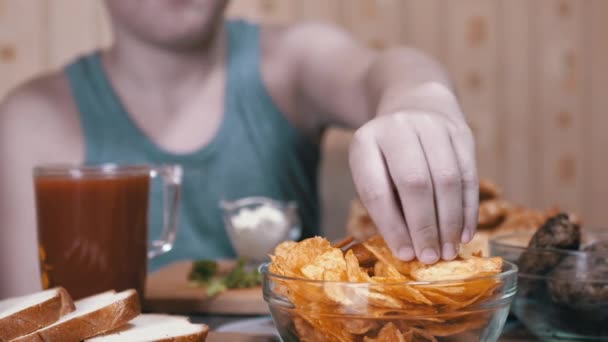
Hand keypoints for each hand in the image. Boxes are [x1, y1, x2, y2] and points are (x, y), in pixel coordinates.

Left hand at [349, 111, 477, 263]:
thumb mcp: (373, 173)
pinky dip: (468, 209)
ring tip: (449, 251)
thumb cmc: (388, 155)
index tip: (405, 254)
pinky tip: (465, 233)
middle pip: (415, 183)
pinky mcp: (461, 132)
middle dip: (425, 226)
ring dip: (450, 222)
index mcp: (366, 142)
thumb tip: (410, 250)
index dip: (392, 226)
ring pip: (447, 180)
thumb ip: (386, 207)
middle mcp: (398, 128)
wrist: (415, 106)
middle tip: (431, 257)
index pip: (377, 189)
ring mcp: (432, 126)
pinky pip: (469, 176)